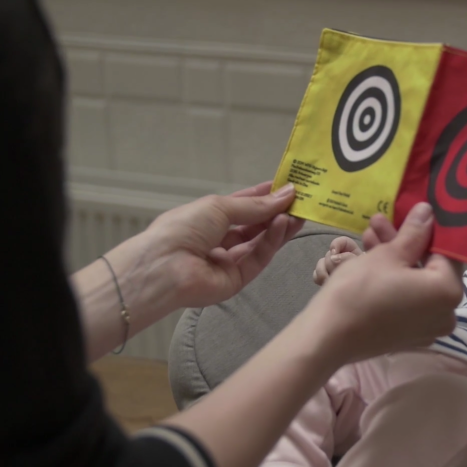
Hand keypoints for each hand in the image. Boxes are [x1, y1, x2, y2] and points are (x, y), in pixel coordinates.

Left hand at [135, 181, 304, 307]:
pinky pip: (258, 258)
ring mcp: (229, 260)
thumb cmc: (183, 228)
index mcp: (209, 218)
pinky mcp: (238, 279)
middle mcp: (220, 239)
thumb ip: (256, 205)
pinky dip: (272, 241)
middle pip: (255, 226)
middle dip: (277, 213)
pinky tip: (283, 225)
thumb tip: (287, 193)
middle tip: (301, 202)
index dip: (265, 196)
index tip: (289, 187)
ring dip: (279, 227)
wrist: (165, 267)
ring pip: (260, 242)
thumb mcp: (220, 207)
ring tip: (299, 213)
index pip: (243, 205)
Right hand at [300, 202, 462, 363]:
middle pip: (429, 267)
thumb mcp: (389, 254)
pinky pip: (408, 299)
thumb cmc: (361, 290)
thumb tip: (429, 211)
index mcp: (449, 292)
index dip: (427, 230)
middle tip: (380, 221)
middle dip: (404, 242)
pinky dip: (394, 280)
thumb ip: (414, 232)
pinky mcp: (409, 335)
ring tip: (369, 234)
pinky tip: (371, 257)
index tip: (411, 213)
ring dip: (395, 257)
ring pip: (416, 282)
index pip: (447, 252)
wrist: (328, 336)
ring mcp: (428, 327)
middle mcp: (447, 313)